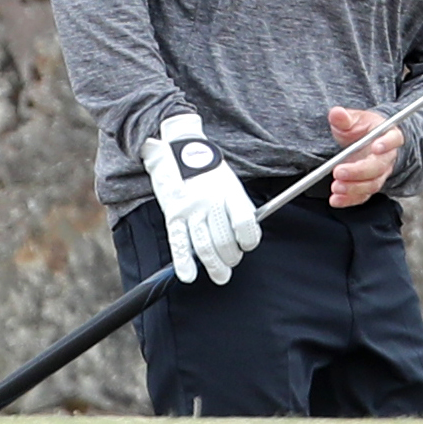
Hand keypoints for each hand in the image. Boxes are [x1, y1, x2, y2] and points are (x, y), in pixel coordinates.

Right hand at [146, 111, 266, 277]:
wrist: (178, 147)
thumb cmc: (208, 169)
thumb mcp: (229, 181)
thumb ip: (237, 205)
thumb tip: (247, 233)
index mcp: (229, 190)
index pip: (245, 221)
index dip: (249, 239)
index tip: (248, 245)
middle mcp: (210, 201)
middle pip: (224, 239)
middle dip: (231, 257)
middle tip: (232, 262)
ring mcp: (190, 208)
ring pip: (204, 246)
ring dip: (214, 266)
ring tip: (221, 276)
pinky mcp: (173, 214)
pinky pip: (178, 242)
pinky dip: (183, 262)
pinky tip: (189, 275)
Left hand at [323, 105, 405, 211]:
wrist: (365, 142)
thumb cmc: (362, 128)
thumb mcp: (353, 118)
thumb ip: (344, 117)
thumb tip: (336, 113)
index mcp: (388, 135)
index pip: (394, 138)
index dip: (387, 143)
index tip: (376, 147)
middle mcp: (387, 157)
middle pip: (380, 166)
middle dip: (360, 171)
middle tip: (339, 171)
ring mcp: (380, 173)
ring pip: (373, 184)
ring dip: (354, 188)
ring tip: (336, 187)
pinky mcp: (369, 185)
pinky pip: (363, 196)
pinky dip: (349, 200)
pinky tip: (335, 200)